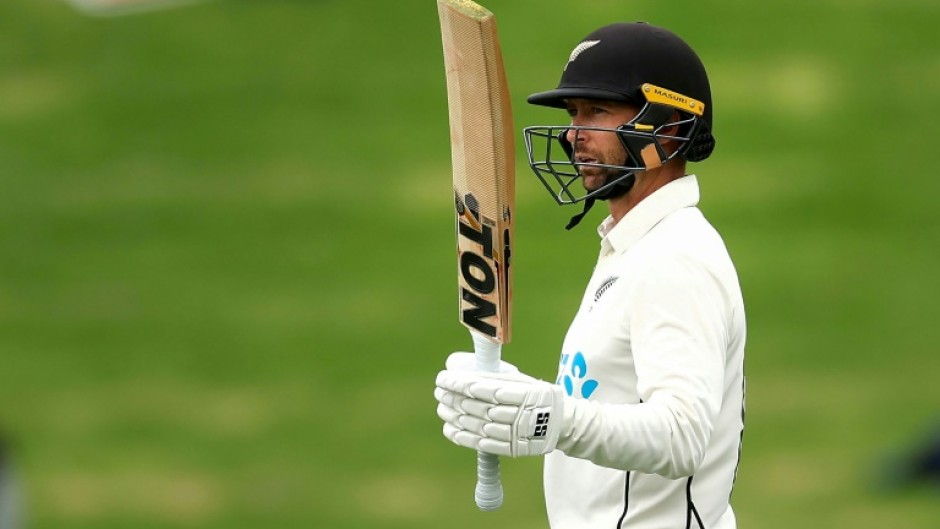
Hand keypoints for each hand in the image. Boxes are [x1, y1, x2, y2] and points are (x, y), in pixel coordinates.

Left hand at [435, 352, 564, 456]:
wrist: (562, 424)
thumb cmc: (537, 396)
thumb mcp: (524, 381)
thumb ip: (497, 376)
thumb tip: (462, 366)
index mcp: (524, 392)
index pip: (485, 387)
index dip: (461, 383)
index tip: (444, 378)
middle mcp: (520, 413)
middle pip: (479, 406)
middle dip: (454, 398)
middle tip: (439, 391)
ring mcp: (515, 433)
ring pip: (478, 425)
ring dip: (455, 417)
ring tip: (442, 407)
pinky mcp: (512, 448)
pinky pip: (483, 444)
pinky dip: (463, 437)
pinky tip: (450, 428)